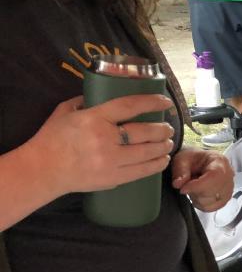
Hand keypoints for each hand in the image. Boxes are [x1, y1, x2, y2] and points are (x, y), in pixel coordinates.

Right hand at [30, 94, 173, 197]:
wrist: (42, 170)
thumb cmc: (52, 138)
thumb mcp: (65, 112)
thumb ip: (85, 101)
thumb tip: (104, 94)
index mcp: (93, 118)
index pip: (130, 106)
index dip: (152, 102)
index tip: (165, 102)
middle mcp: (105, 139)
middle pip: (145, 131)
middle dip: (163, 129)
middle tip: (168, 127)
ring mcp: (111, 160)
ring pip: (148, 152)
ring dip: (163, 146)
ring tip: (168, 143)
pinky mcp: (114, 178)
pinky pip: (143, 171)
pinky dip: (157, 164)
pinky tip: (163, 159)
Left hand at [172, 147, 233, 211]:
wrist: (199, 163)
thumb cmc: (192, 160)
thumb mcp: (182, 159)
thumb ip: (180, 171)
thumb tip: (178, 184)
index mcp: (219, 161)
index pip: (214, 177)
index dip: (197, 186)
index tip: (183, 188)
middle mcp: (229, 175)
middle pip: (213, 192)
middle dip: (195, 191)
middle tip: (188, 184)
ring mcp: (229, 188)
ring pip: (211, 202)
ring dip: (198, 198)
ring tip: (194, 188)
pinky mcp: (226, 198)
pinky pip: (212, 208)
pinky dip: (202, 204)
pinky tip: (198, 195)